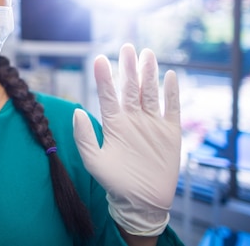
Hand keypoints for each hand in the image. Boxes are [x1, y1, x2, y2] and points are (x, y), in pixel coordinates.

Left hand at [73, 44, 180, 236]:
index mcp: (114, 123)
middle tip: (128, 47)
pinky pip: (172, 108)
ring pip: (151, 93)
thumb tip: (77, 110)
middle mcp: (133, 119)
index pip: (108, 95)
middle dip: (129, 68)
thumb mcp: (94, 161)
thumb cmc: (115, 183)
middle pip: (131, 88)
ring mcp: (152, 124)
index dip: (105, 78)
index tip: (100, 59)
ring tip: (147, 54)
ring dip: (149, 74)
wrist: (141, 202)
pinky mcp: (170, 133)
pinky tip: (171, 76)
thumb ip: (84, 137)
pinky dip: (172, 93)